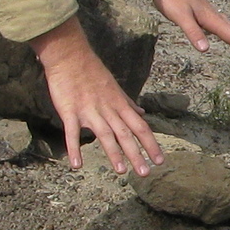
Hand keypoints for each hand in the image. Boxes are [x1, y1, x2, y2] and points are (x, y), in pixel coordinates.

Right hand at [30, 17, 163, 175]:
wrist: (70, 56)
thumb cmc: (92, 71)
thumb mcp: (115, 87)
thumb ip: (128, 103)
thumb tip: (142, 112)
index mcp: (119, 104)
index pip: (140, 126)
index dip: (151, 144)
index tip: (160, 161)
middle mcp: (108, 109)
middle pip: (126, 134)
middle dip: (137, 154)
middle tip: (145, 173)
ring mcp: (89, 111)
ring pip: (105, 135)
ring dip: (114, 153)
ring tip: (121, 171)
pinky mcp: (70, 111)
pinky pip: (73, 133)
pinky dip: (75, 148)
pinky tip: (77, 165)